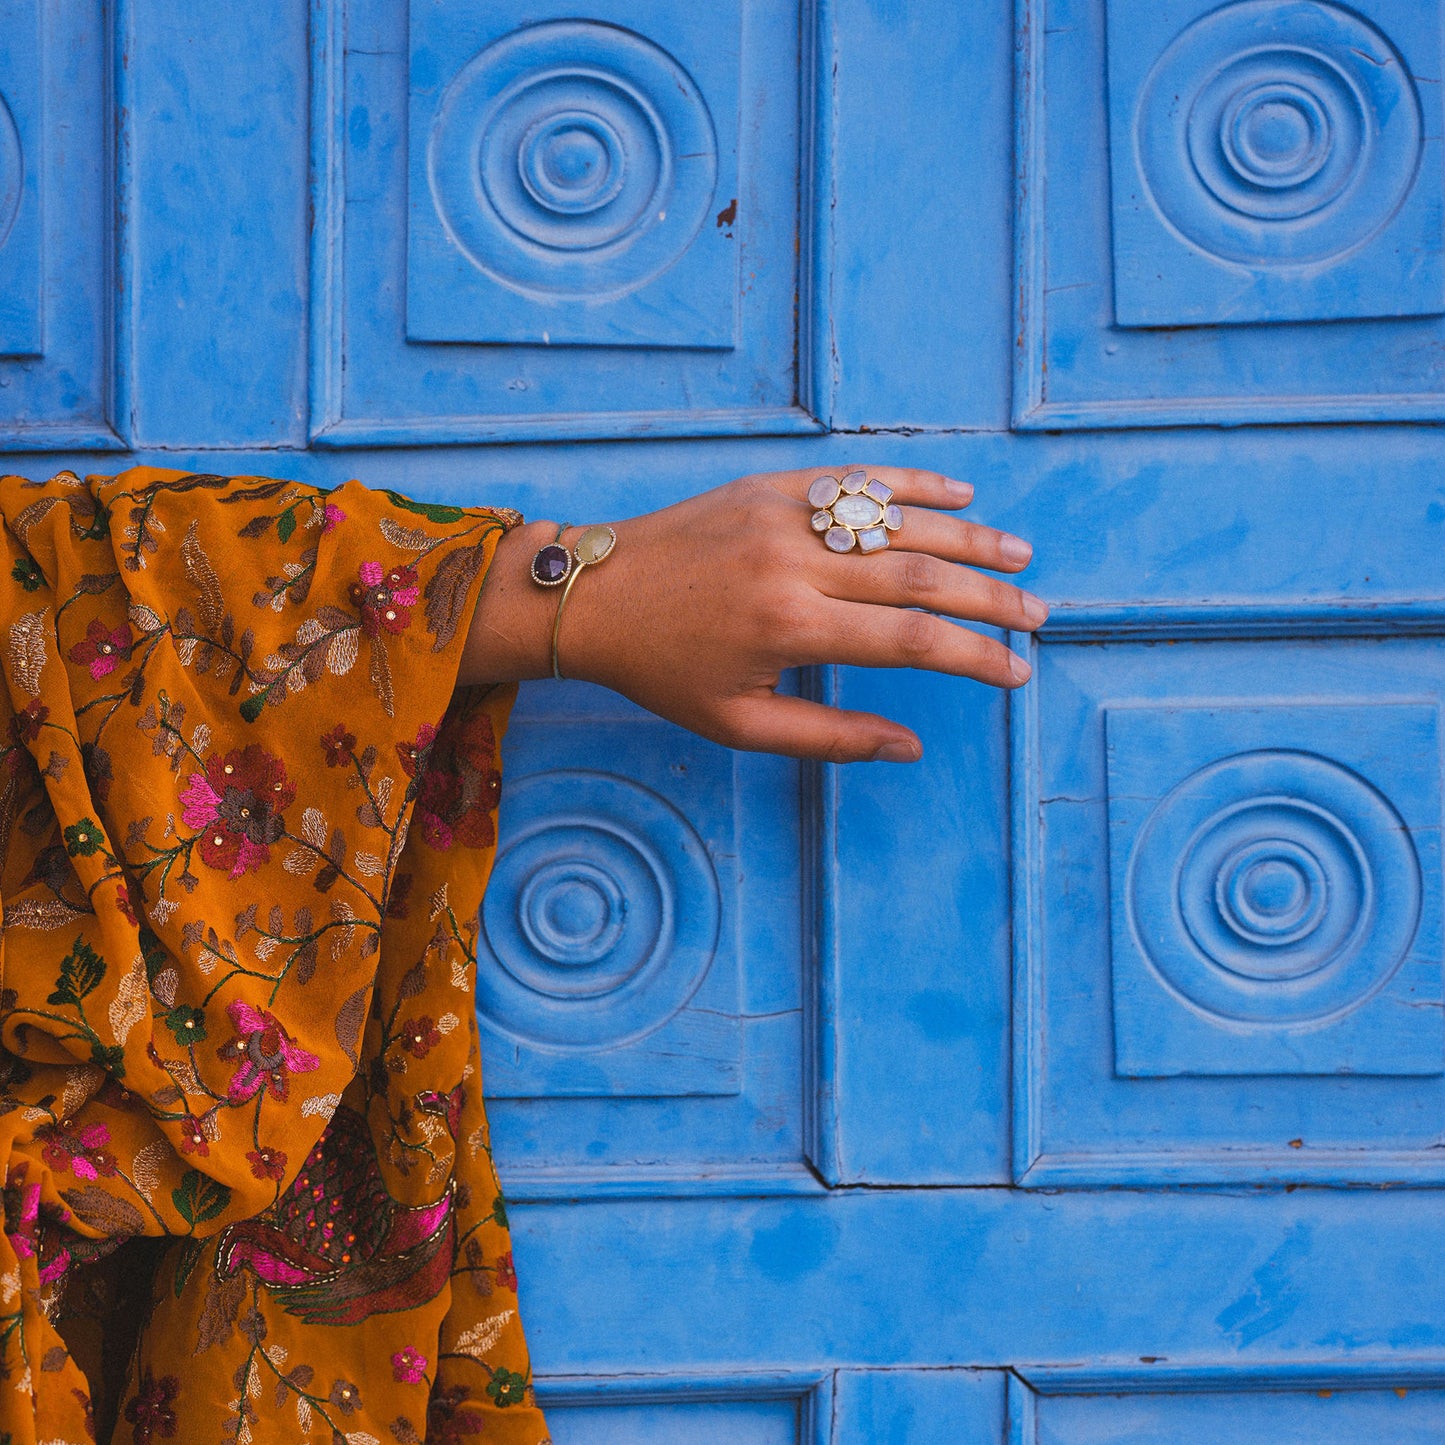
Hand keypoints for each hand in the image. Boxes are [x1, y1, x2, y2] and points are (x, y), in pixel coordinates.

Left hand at [460, 466, 1045, 762]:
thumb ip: (829, 736)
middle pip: (920, 577)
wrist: (595, 594)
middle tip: (1036, 614)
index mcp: (790, 627)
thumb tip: (912, 748)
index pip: (911, 642)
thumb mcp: (738, 722)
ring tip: (1020, 556)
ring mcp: (784, 515)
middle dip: (989, 598)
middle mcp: (796, 563)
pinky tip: (959, 496)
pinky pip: (854, 480)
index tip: (1015, 671)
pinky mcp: (771, 485)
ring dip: (969, 538)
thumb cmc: (664, 669)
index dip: (974, 657)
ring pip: (898, 521)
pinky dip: (911, 486)